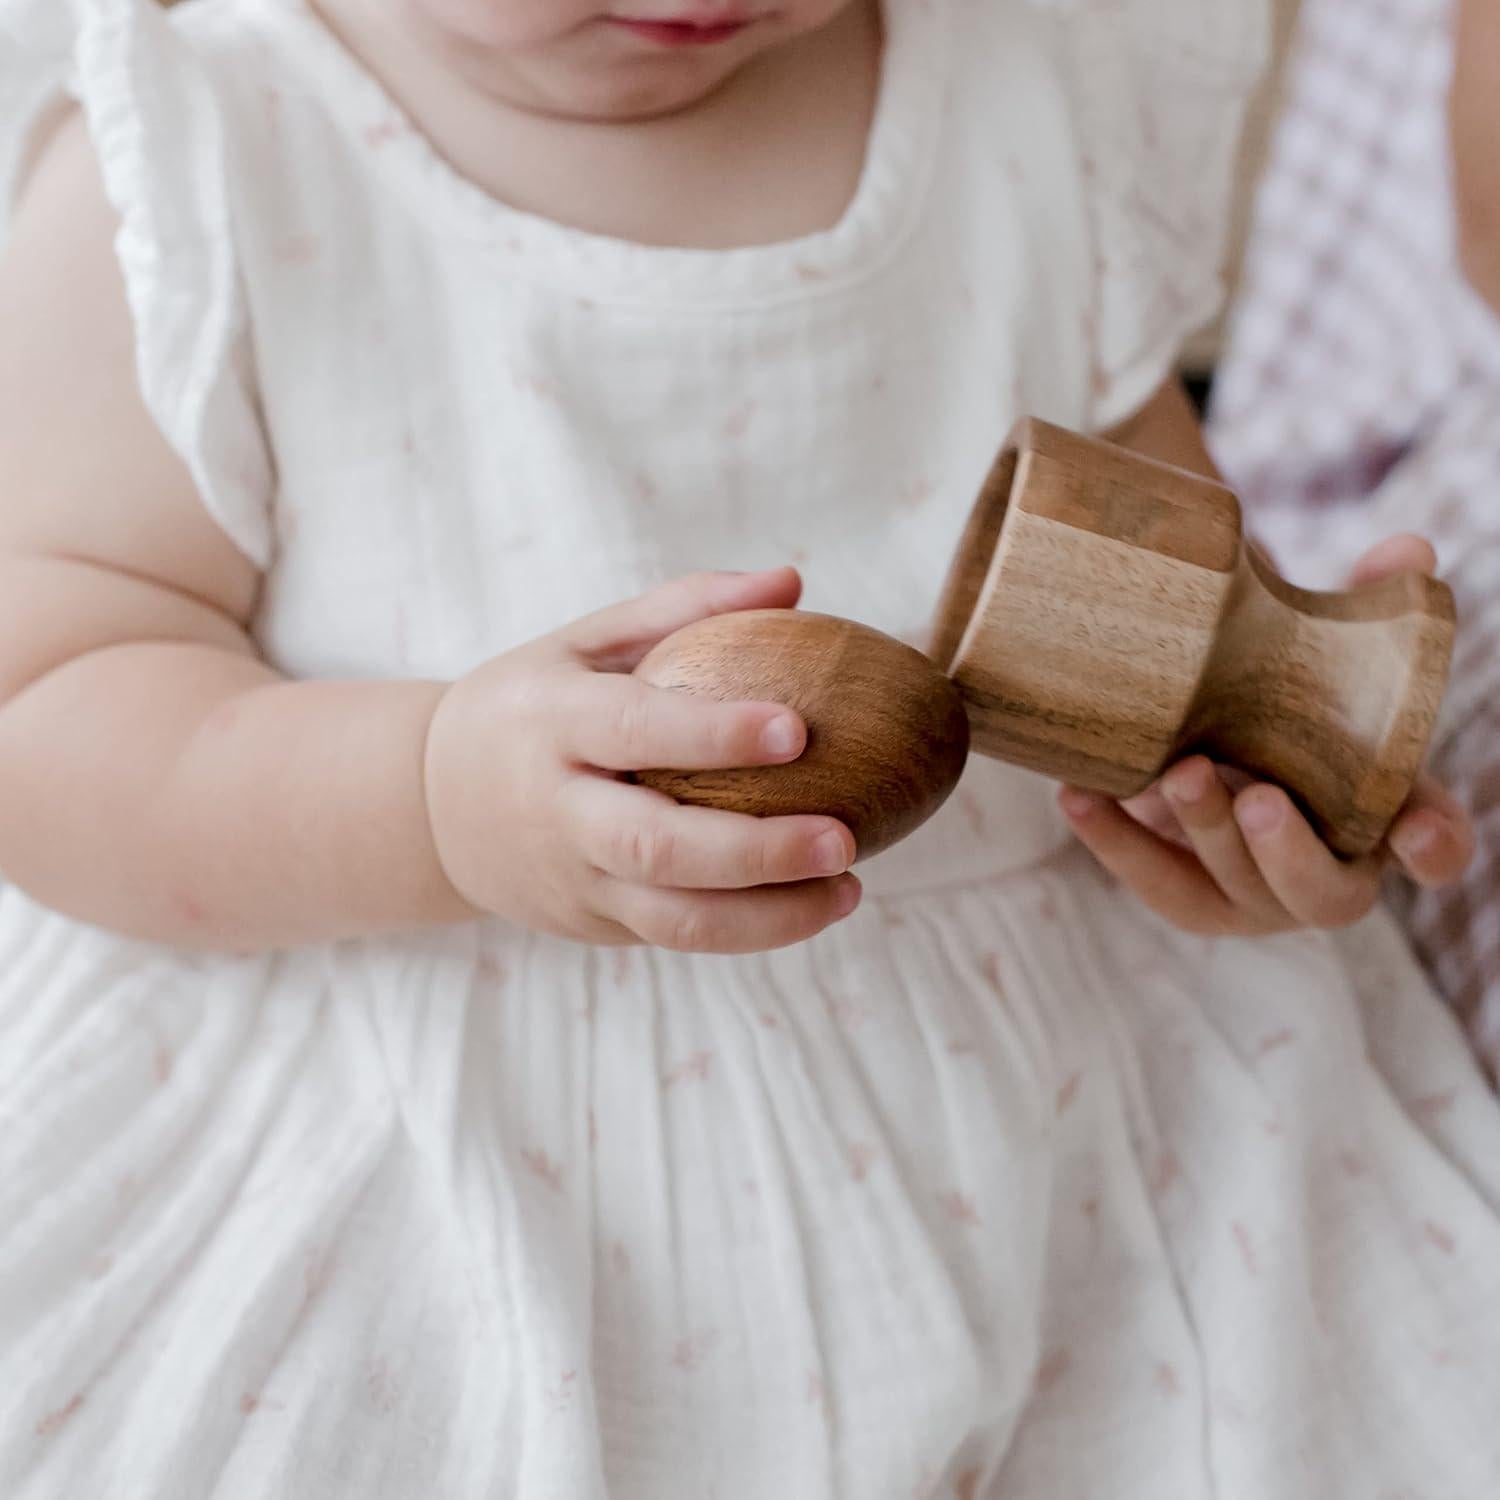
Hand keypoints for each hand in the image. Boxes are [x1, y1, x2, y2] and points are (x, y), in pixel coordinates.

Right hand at [423, 568, 860, 952]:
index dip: (714, 734)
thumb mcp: (584, 641)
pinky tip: (813, 904)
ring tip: (848, 889)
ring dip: (768, 916)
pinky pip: (675, 936)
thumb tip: (792, 581)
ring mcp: (573, 879)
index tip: (798, 729)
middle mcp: (556, 810)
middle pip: (654, 846)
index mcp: (551, 722)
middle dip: (754, 850)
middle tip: (843, 837)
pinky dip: (749, 930)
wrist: (430, 805)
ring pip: (671, 919)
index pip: (634, 729)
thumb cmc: (531, 705)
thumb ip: (684, 608)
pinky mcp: (591, 924)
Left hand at [1059, 534, 1474, 936]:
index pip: (1434, 849)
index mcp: (1382, 821)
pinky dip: (1114, 840)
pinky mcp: (1187, 895)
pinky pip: (1153, 880)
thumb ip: (1362, 605)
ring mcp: (1254, 897)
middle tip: (1259, 797)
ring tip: (1175, 774)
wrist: (1202, 742)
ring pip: (1232, 891)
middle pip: (1322, 892)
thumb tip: (1408, 550)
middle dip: (1289, 850)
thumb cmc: (1283, 704)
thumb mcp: (1317, 655)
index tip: (1419, 831)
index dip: (1435, 847)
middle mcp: (1327, 875)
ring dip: (1204, 834)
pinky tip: (1079, 795)